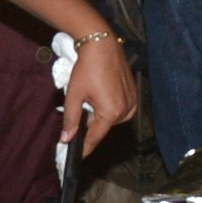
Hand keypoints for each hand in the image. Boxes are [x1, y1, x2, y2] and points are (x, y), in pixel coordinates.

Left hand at [59, 35, 134, 151]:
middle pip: (103, 127)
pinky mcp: (135, 94)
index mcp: (111, 113)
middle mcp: (126, 111)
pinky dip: (110, 107)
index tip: (76, 157)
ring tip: (91, 95)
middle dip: (91, 122)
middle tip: (81, 106)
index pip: (95, 138)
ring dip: (100, 114)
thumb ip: (71, 119)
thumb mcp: (74, 94)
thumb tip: (66, 139)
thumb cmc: (87, 68)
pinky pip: (121, 110)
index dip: (84, 148)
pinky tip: (101, 92)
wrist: (102, 44)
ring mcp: (133, 103)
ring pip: (112, 119)